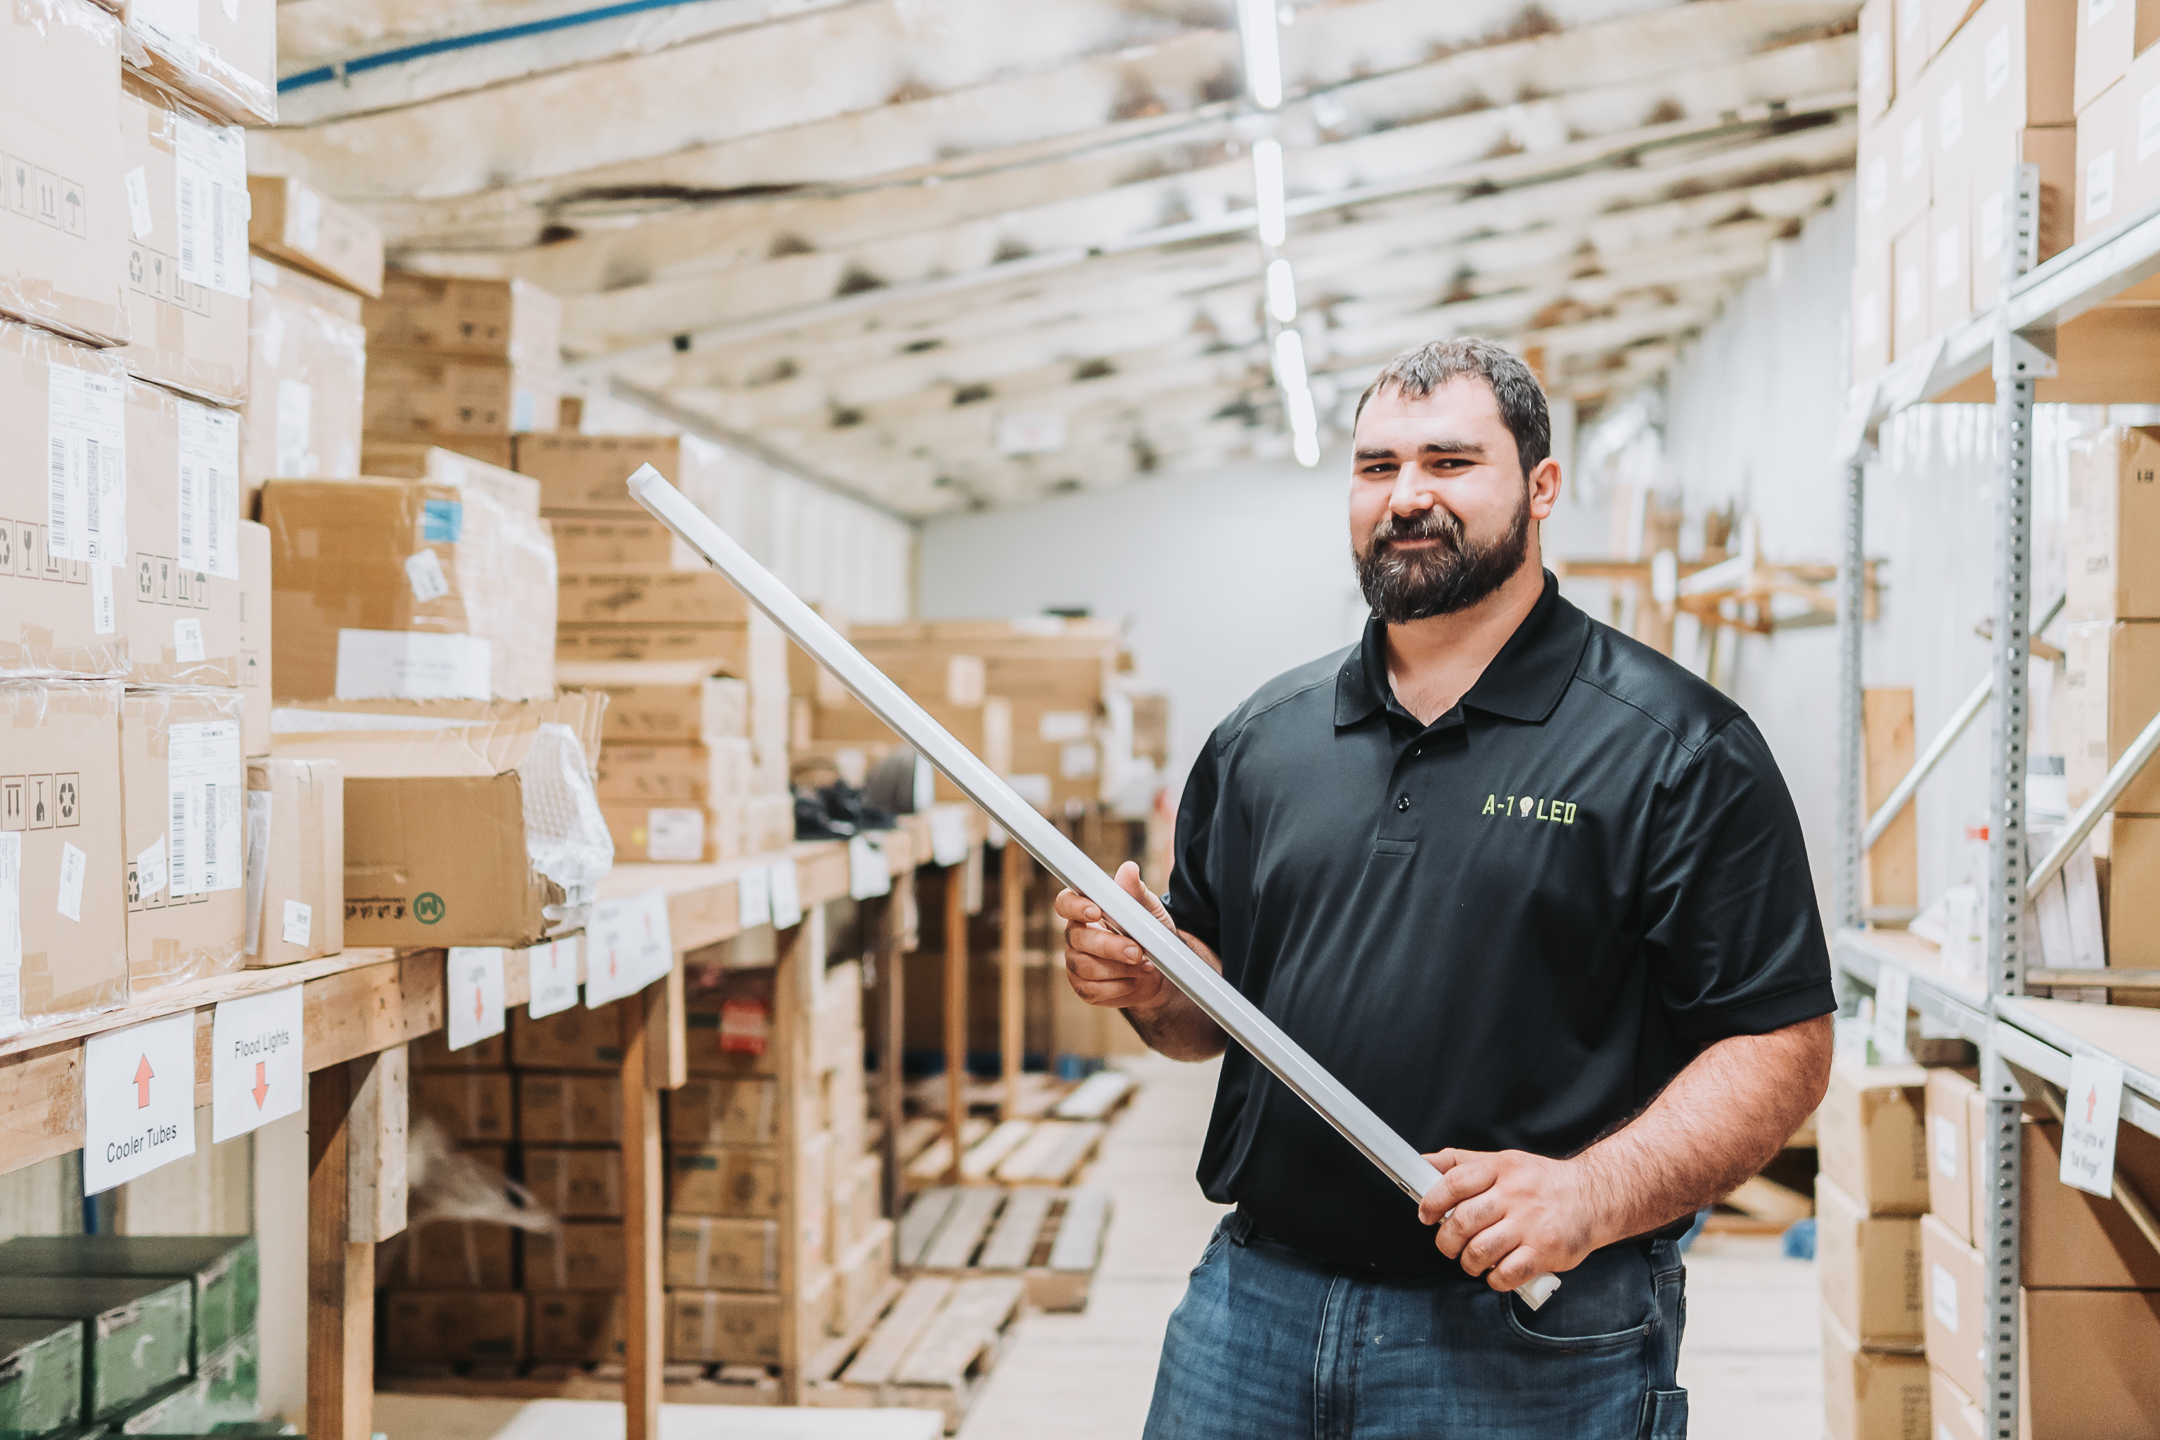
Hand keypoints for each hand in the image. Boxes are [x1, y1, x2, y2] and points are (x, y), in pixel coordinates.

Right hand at [1054, 862, 1209, 1014]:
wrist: (1160, 970)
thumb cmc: (1150, 933)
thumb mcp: (1149, 911)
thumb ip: (1136, 893)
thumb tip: (1129, 869)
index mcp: (1085, 910)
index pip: (1065, 903)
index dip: (1075, 907)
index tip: (1096, 911)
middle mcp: (1075, 936)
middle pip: (1078, 939)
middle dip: (1109, 946)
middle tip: (1137, 950)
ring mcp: (1076, 963)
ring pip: (1086, 967)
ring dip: (1119, 968)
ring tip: (1145, 964)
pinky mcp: (1084, 988)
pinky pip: (1093, 990)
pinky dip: (1119, 986)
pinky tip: (1134, 979)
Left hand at [1416, 1148, 1602, 1291]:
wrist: (1594, 1196)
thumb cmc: (1540, 1183)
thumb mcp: (1502, 1161)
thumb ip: (1461, 1163)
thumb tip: (1423, 1163)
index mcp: (1501, 1169)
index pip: (1455, 1182)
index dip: (1433, 1201)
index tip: (1425, 1214)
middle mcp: (1516, 1195)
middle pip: (1464, 1220)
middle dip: (1446, 1240)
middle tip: (1449, 1244)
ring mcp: (1531, 1224)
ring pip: (1481, 1250)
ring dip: (1468, 1262)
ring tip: (1472, 1260)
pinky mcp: (1545, 1252)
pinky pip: (1507, 1273)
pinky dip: (1494, 1278)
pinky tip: (1497, 1271)